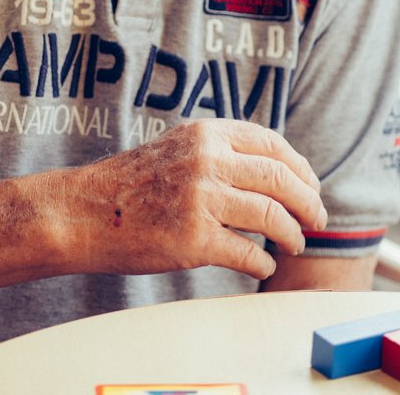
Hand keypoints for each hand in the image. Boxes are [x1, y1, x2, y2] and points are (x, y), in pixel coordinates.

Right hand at [65, 118, 327, 280]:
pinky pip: (249, 254)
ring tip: (293, 244)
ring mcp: (201, 199)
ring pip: (273, 218)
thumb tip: (277, 172)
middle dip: (310, 204)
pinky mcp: (194, 239)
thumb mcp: (177, 148)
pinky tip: (261, 266)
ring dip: (293, 236)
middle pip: (282, 181)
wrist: (83, 212)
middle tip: (317, 221)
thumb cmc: (130, 184)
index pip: (274, 145)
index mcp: (206, 134)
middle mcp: (207, 161)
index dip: (302, 169)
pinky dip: (263, 264)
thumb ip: (220, 152)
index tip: (310, 187)